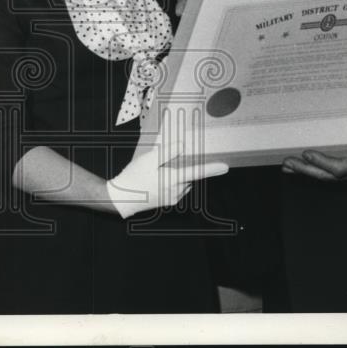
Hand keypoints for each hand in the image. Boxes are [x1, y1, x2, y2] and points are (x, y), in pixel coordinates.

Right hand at [106, 140, 227, 218]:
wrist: (122, 198)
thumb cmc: (134, 177)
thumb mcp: (148, 159)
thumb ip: (167, 152)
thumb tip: (182, 145)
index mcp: (172, 179)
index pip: (197, 173)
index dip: (212, 169)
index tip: (225, 167)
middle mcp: (176, 191)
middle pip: (188, 175)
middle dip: (182, 167)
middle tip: (163, 163)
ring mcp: (172, 198)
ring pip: (183, 182)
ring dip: (177, 175)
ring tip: (157, 171)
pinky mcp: (168, 202)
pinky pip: (177, 189)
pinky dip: (173, 182)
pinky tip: (157, 179)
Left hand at [282, 150, 346, 182]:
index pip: (343, 167)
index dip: (324, 162)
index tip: (306, 154)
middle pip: (332, 175)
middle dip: (308, 170)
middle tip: (288, 162)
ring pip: (330, 178)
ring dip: (308, 171)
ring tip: (288, 166)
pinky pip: (333, 175)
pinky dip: (317, 170)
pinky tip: (303, 166)